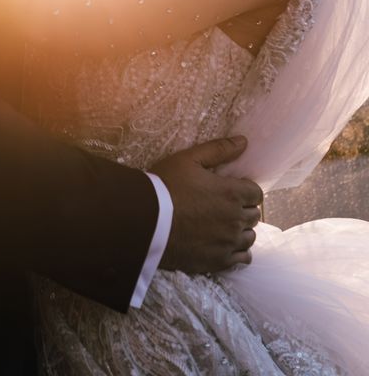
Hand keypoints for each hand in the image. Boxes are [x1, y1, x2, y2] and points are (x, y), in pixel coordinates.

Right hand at [151, 135, 261, 273]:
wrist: (147, 220)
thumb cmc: (167, 185)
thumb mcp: (189, 159)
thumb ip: (219, 149)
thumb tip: (243, 141)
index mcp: (232, 193)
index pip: (256, 193)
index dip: (245, 189)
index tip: (231, 189)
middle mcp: (235, 219)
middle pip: (254, 215)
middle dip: (243, 208)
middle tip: (224, 206)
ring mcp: (228, 242)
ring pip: (250, 237)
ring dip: (241, 230)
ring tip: (224, 225)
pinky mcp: (219, 261)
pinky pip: (242, 258)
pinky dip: (238, 251)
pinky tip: (225, 244)